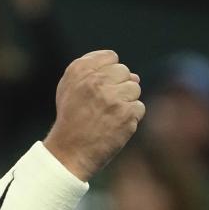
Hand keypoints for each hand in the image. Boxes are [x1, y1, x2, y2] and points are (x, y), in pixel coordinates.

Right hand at [44, 50, 144, 180]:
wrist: (69, 152)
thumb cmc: (71, 118)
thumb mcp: (69, 87)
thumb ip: (94, 71)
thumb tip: (134, 75)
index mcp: (80, 70)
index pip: (111, 57)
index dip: (109, 72)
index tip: (101, 87)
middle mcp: (96, 80)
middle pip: (125, 72)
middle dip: (119, 87)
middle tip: (104, 105)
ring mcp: (112, 97)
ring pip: (134, 89)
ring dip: (126, 102)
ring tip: (109, 115)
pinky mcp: (126, 114)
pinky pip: (139, 107)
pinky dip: (130, 118)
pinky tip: (115, 125)